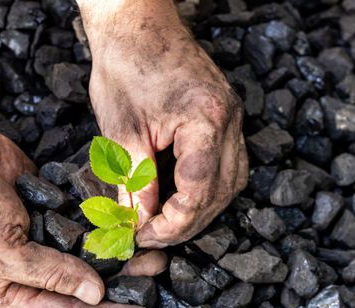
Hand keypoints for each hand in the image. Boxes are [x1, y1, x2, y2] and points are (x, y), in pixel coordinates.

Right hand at [0, 118, 164, 307]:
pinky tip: (131, 221)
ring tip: (154, 247)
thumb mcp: (2, 251)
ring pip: (92, 253)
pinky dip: (107, 221)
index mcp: (13, 293)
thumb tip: (95, 295)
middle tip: (159, 271)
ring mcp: (44, 238)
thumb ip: (50, 274)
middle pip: (87, 286)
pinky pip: (86, 221)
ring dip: (121, 251)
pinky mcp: (52, 210)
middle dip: (124, 281)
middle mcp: (32, 271)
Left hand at [79, 0, 248, 247]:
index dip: (173, 223)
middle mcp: (229, 121)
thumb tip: (139, 224)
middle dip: (188, 222)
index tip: (145, 236)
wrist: (137, 23)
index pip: (199, 191)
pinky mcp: (225, 117)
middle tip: (154, 235)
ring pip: (231, 182)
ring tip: (168, 221)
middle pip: (222, 192)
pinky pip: (228, 164)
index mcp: (206, 120)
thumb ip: (135, 183)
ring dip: (202, 208)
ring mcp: (232, 118)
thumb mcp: (122, 131)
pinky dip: (207, 187)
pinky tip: (183, 195)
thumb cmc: (125, 66)